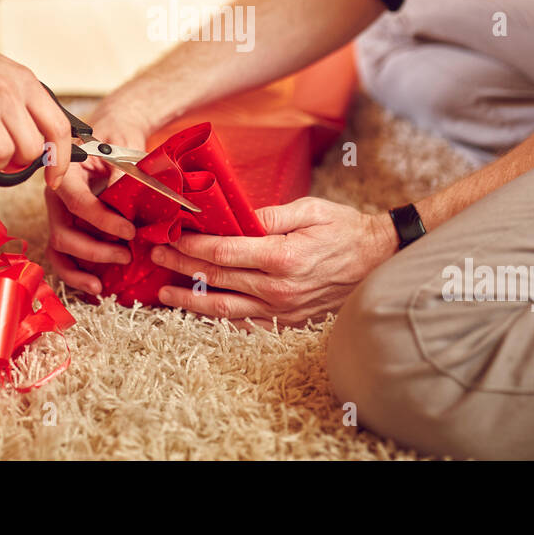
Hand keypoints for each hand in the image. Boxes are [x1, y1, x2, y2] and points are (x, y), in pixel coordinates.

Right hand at [0, 22, 72, 185]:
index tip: (54, 176)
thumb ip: (26, 105)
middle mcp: (9, 93)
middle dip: (20, 159)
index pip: (59, 127)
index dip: (61, 159)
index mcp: (27, 82)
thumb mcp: (7, 75)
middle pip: (32, 148)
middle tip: (5, 151)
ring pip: (5, 155)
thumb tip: (41, 145)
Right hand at [44, 107, 153, 295]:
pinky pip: (62, 256)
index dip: (103, 221)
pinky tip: (94, 287)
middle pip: (62, 232)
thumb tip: (123, 201)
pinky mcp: (66, 227)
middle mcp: (57, 195)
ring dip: (81, 268)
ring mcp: (58, 213)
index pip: (77, 202)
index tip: (130, 231)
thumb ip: (122, 173)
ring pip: (58, 248)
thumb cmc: (118, 138)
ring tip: (104, 284)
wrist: (112, 133)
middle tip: (127, 254)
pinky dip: (75, 274)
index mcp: (67, 171)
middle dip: (94, 249)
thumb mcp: (124, 148)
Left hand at [152, 197, 397, 327]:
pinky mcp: (287, 321)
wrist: (378, 261)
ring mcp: (282, 309)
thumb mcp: (310, 210)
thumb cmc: (345, 230)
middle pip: (217, 279)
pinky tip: (198, 313)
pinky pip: (245, 324)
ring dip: (190, 300)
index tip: (171, 235)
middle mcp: (279, 288)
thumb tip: (235, 215)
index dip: (193, 245)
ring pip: (224, 308)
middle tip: (155, 255)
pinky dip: (218, 319)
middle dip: (181, 265)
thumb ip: (271, 214)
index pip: (224, 253)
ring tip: (163, 294)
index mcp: (283, 257)